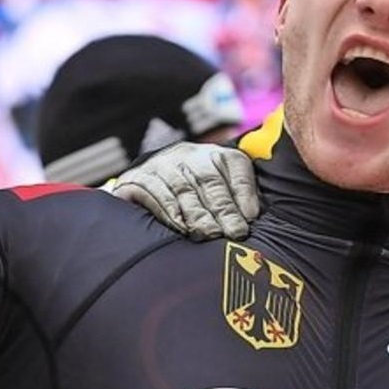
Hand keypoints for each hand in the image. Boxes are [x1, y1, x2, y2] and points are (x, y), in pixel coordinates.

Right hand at [108, 143, 259, 240]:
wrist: (145, 191)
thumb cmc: (196, 203)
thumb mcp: (222, 196)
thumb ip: (240, 202)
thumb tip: (252, 217)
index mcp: (216, 155)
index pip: (234, 164)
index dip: (244, 191)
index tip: (252, 217)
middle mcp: (189, 154)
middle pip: (209, 179)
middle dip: (224, 208)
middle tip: (234, 232)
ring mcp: (161, 164)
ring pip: (183, 187)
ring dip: (198, 213)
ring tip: (210, 234)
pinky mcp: (136, 177)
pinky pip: (153, 192)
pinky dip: (168, 211)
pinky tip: (180, 228)